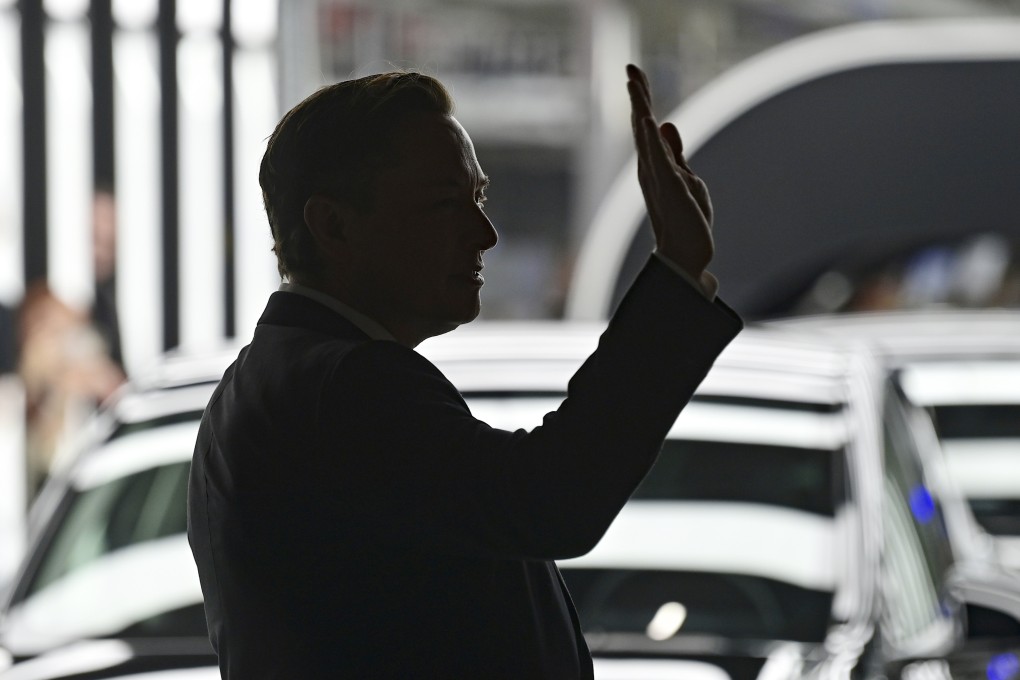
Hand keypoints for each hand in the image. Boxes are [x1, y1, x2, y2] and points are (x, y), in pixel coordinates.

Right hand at [627, 64, 715, 293]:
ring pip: (646, 138)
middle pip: (641, 125)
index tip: (635, 73)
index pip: (646, 125)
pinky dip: (652, 139)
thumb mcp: (685, 177)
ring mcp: (658, 179)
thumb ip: (675, 152)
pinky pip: (659, 159)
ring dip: (640, 108)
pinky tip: (649, 119)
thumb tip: (665, 123)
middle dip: (637, 96)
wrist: (686, 255)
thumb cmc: (685, 220)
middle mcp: (651, 169)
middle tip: (630, 68)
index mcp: (655, 165)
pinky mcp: (671, 189)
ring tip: (633, 83)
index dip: (641, 98)